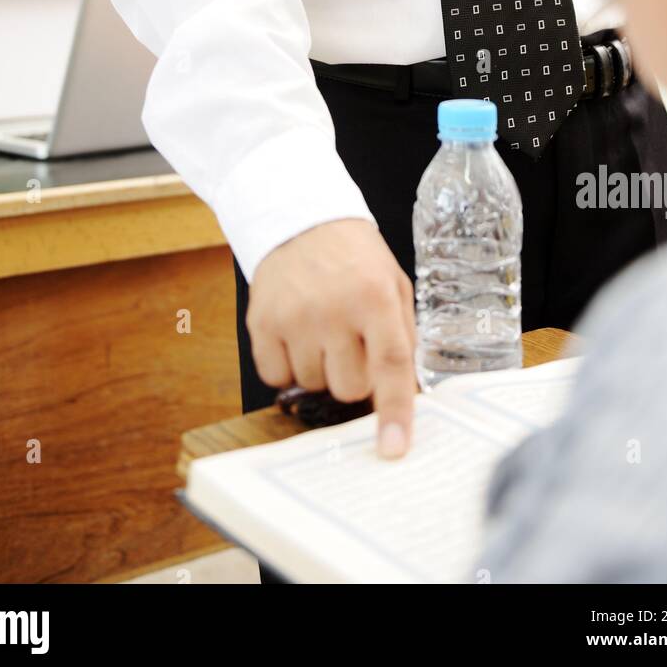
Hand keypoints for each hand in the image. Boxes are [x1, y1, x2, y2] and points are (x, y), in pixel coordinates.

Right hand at [248, 220, 417, 458]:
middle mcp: (334, 308)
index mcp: (375, 297)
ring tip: (321, 327)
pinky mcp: (261, 322)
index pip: (389, 365)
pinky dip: (287, 365)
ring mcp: (293, 317)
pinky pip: (276, 377)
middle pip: (349, 387)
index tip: (393, 448)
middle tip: (350, 341)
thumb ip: (402, 336)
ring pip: (312, 385)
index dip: (394, 412)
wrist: (299, 218)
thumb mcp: (393, 283)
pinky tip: (295, 332)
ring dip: (320, 367)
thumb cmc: (354, 257)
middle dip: (354, 375)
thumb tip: (404, 395)